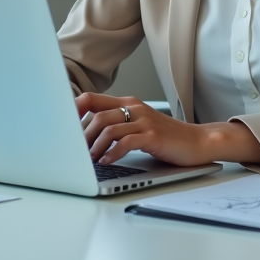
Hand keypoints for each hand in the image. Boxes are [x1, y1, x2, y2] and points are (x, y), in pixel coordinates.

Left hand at [75, 92, 259, 166]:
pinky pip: (125, 143)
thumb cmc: (165, 136)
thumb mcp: (138, 125)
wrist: (197, 141)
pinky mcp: (153, 136)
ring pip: (108, 128)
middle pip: (97, 114)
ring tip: (91, 159)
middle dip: (82, 135)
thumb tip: (86, 135)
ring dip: (94, 146)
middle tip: (76, 151)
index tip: (62, 125)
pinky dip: (112, 153)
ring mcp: (144, 121)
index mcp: (127, 103)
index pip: (91, 98)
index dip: (73, 110)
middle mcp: (134, 108)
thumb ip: (117, 124)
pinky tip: (108, 161)